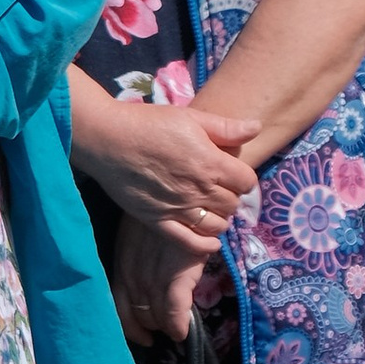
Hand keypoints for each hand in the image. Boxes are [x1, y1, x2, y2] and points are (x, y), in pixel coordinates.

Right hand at [78, 96, 260, 246]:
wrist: (107, 137)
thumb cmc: (149, 123)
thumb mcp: (191, 118)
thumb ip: (226, 128)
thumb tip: (257, 127)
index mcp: (210, 162)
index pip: (246, 181)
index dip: (242, 177)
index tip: (232, 173)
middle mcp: (198, 189)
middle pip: (232, 204)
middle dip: (230, 196)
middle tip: (217, 189)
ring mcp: (179, 208)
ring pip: (217, 224)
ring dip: (219, 218)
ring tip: (209, 208)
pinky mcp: (158, 221)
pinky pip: (190, 243)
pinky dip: (205, 245)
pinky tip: (209, 240)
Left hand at [112, 211, 215, 346]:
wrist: (182, 195)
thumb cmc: (159, 214)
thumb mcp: (136, 237)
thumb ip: (137, 261)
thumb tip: (143, 283)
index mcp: (122, 266)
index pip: (119, 307)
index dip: (131, 327)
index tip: (143, 336)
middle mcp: (133, 276)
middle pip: (139, 316)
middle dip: (151, 327)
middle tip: (164, 328)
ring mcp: (155, 277)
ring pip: (157, 318)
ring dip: (165, 327)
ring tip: (175, 327)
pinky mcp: (179, 275)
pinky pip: (175, 311)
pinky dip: (178, 325)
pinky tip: (182, 331)